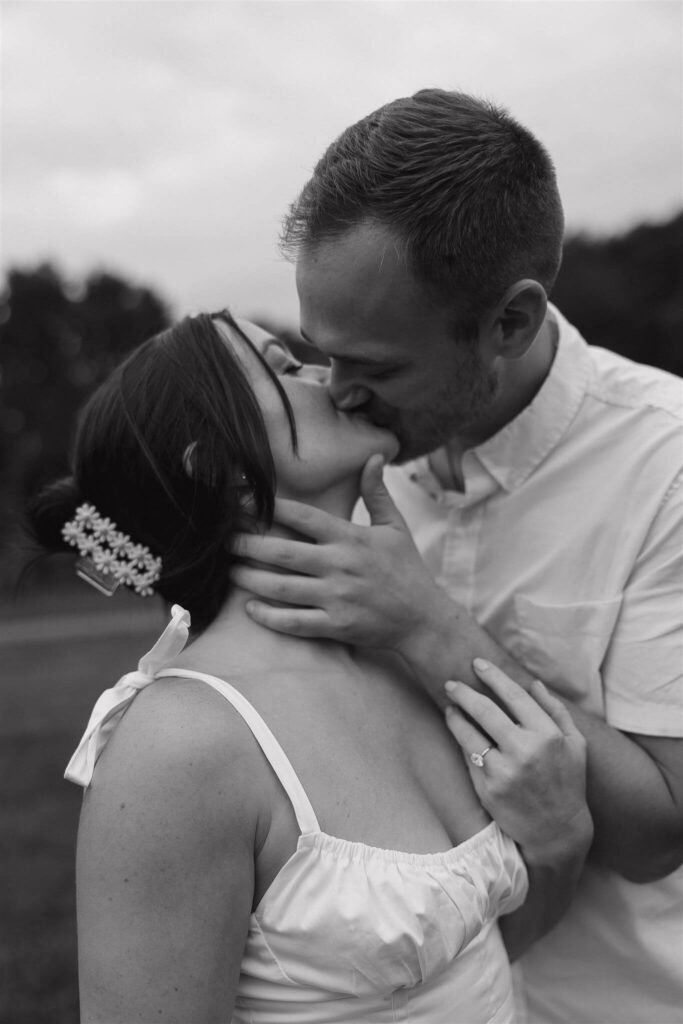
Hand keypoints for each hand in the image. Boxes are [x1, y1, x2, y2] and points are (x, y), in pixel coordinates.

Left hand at [232, 456, 452, 654]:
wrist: (424, 619)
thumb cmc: (407, 570)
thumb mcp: (395, 528)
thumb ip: (377, 493)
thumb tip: (372, 457)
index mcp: (351, 538)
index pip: (303, 517)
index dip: (271, 508)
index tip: (244, 501)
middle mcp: (340, 565)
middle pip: (283, 552)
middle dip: (248, 544)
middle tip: (224, 539)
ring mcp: (337, 597)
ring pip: (282, 588)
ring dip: (251, 579)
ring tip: (229, 570)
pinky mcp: (336, 625)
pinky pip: (295, 622)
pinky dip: (269, 616)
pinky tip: (250, 608)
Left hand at [445, 659, 592, 860]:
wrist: (556, 832)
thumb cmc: (568, 784)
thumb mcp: (575, 746)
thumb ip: (556, 711)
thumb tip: (534, 683)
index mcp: (547, 736)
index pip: (514, 696)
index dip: (493, 676)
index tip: (477, 664)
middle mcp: (524, 751)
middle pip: (484, 710)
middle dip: (464, 692)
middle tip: (451, 683)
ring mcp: (503, 771)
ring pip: (469, 734)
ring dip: (455, 716)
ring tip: (449, 706)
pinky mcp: (487, 789)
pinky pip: (468, 757)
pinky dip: (461, 741)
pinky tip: (458, 732)